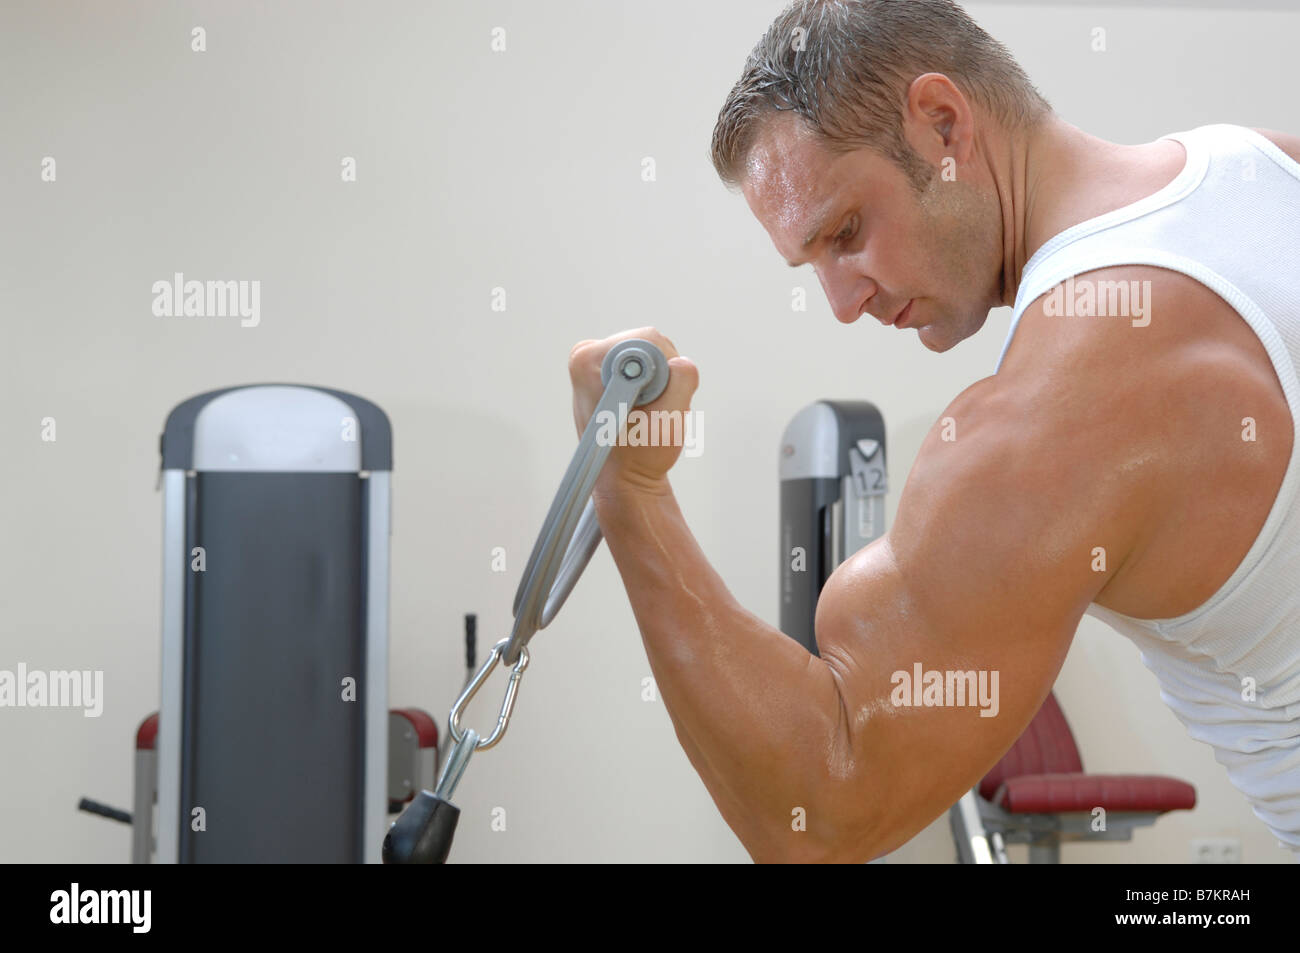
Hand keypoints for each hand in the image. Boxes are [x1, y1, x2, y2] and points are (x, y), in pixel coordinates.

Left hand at [568, 327, 699, 494]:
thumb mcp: (667, 423)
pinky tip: (648, 409)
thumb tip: (682, 361)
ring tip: (650, 413)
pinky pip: (650, 364)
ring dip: (663, 382)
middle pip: (650, 343)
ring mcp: (597, 363)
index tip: (653, 401)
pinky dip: (658, 385)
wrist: (626, 479)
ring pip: (653, 354)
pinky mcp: (611, 371)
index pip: (647, 340)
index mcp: (587, 361)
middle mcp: (587, 356)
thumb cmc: (639, 456)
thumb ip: (680, 384)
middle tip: (654, 409)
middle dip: (664, 376)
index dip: (664, 370)